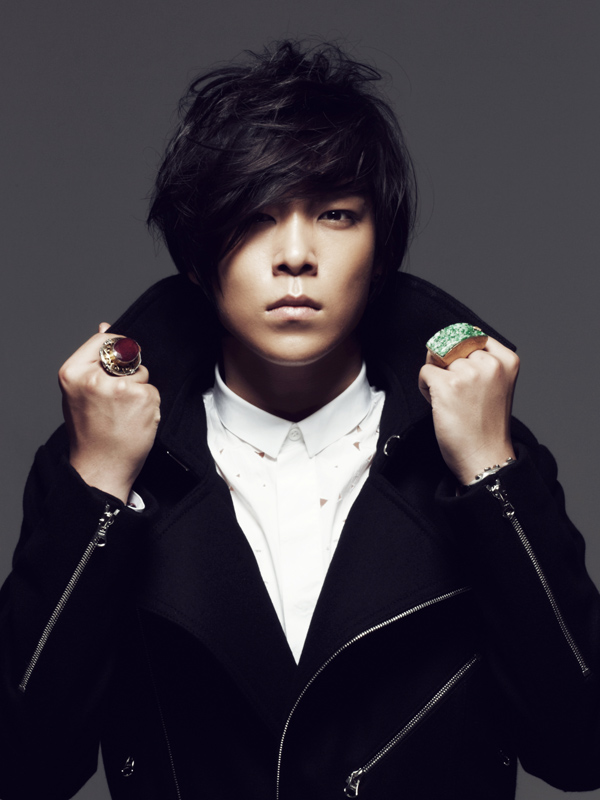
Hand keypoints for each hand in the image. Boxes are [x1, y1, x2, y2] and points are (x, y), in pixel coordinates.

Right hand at [59, 323, 160, 502]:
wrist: (100, 467)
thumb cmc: (90, 432)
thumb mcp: (80, 391)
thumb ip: (93, 360)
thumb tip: (106, 327)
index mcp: (72, 372)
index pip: (104, 340)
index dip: (116, 351)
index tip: (115, 369)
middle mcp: (95, 378)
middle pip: (127, 357)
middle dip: (128, 375)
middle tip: (115, 402)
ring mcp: (121, 388)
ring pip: (143, 375)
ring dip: (140, 391)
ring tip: (124, 414)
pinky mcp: (143, 399)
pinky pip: (154, 392)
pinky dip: (150, 405)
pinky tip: (136, 420)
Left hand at [418, 336, 518, 484]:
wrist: (486, 458)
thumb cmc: (487, 427)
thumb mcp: (497, 385)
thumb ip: (481, 362)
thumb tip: (446, 342)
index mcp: (507, 360)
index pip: (473, 334)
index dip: (460, 352)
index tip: (463, 373)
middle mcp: (490, 363)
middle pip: (453, 345)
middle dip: (447, 365)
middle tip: (455, 392)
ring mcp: (469, 373)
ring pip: (437, 358)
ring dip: (436, 377)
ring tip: (449, 400)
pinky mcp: (448, 385)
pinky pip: (425, 372)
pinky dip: (425, 388)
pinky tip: (439, 404)